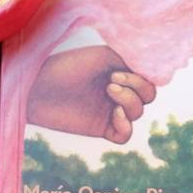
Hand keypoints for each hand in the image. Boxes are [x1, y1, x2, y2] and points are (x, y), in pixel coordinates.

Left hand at [26, 45, 155, 142]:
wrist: (37, 88)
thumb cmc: (68, 67)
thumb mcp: (104, 57)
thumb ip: (131, 62)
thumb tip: (155, 72)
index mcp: (119, 71)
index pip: (148, 78)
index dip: (142, 77)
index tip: (118, 72)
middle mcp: (116, 90)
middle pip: (147, 97)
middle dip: (136, 89)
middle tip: (110, 82)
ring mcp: (109, 110)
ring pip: (138, 113)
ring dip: (129, 102)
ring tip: (108, 91)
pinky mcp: (100, 129)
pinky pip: (125, 136)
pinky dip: (126, 126)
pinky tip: (115, 115)